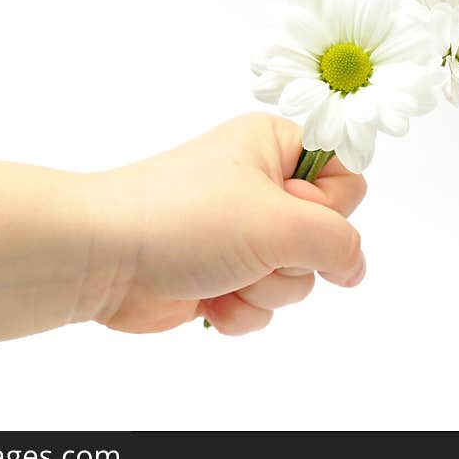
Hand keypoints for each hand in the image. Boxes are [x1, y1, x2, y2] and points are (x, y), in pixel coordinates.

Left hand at [76, 114, 367, 334]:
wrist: (102, 257)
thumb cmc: (183, 219)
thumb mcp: (280, 220)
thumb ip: (338, 242)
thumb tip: (355, 266)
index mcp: (273, 148)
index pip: (346, 176)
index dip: (330, 206)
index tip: (294, 213)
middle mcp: (260, 188)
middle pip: (324, 238)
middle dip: (290, 260)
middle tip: (251, 246)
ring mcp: (241, 235)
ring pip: (296, 279)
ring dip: (263, 288)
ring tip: (222, 272)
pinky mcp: (223, 275)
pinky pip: (263, 304)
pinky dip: (239, 309)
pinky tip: (208, 299)